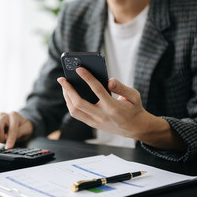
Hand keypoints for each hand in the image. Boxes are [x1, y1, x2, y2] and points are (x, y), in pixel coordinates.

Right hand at [0, 111, 32, 148]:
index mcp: (14, 115)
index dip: (10, 139)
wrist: (20, 124)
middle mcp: (3, 116)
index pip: (10, 128)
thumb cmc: (24, 127)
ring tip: (1, 138)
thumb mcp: (27, 130)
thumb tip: (8, 142)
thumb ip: (18, 134)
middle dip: (0, 138)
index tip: (8, 147)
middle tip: (5, 141)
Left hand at [57, 67, 185, 151]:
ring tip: (64, 86)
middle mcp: (102, 116)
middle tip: (62, 78)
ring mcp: (96, 122)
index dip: (87, 78)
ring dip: (67, 97)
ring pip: (75, 111)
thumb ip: (122, 87)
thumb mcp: (134, 96)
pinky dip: (70, 104)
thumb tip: (110, 80)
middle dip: (68, 89)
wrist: (135, 128)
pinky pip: (77, 115)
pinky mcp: (92, 124)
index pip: (97, 90)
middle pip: (79, 103)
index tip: (79, 69)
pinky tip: (69, 95)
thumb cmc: (134, 108)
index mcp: (113, 107)